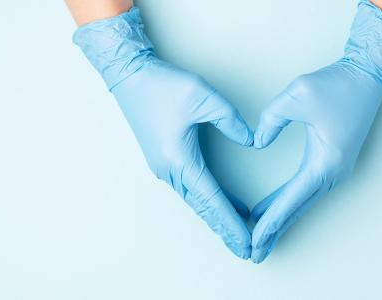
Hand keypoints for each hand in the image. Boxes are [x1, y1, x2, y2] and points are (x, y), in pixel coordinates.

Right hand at [74, 8, 253, 258]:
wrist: (129, 77)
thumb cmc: (162, 85)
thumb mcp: (203, 96)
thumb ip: (231, 121)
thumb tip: (252, 141)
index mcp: (180, 159)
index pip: (212, 200)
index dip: (231, 223)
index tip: (246, 241)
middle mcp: (170, 170)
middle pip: (203, 209)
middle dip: (225, 230)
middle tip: (246, 250)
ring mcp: (164, 168)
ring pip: (196, 202)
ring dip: (216, 218)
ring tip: (238, 234)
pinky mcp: (165, 161)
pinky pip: (190, 189)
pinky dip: (208, 202)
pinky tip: (223, 205)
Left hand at [249, 0, 381, 262]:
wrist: (367, 76)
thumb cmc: (337, 84)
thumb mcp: (296, 95)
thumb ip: (270, 121)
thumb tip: (257, 144)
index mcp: (325, 162)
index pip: (291, 199)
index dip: (270, 221)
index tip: (253, 239)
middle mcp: (333, 173)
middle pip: (298, 209)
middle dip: (274, 231)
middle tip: (254, 254)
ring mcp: (336, 170)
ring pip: (303, 202)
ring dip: (281, 220)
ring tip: (260, 238)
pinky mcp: (333, 163)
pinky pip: (307, 190)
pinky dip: (289, 203)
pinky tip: (273, 210)